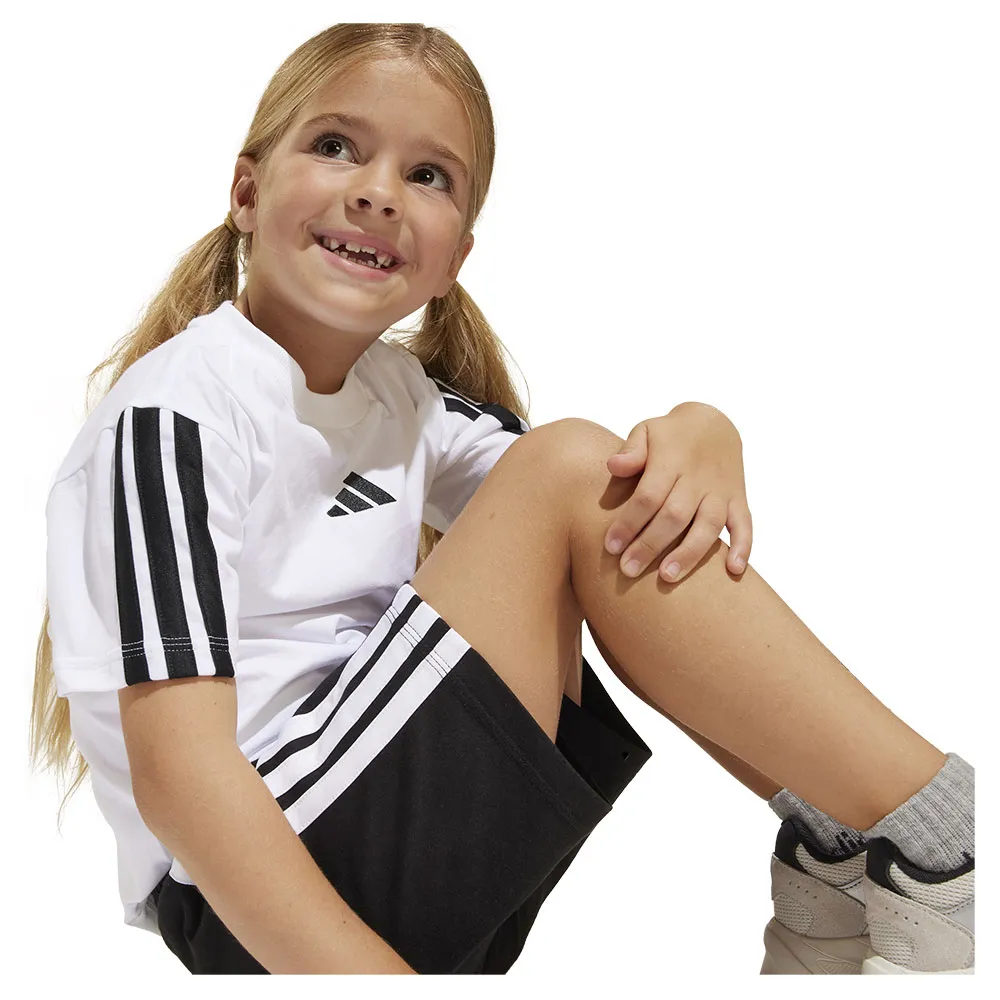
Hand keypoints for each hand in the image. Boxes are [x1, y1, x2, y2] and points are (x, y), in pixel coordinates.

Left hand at [603, 402, 751, 582]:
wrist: (714, 423)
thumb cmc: (669, 435)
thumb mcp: (646, 431)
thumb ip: (631, 450)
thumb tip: (614, 466)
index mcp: (672, 461)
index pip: (648, 496)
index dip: (629, 522)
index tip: (610, 547)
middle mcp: (699, 478)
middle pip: (675, 516)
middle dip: (650, 545)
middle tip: (628, 571)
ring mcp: (721, 491)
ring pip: (708, 526)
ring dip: (689, 553)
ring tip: (668, 577)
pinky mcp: (739, 499)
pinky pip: (745, 525)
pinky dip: (744, 547)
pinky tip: (733, 571)